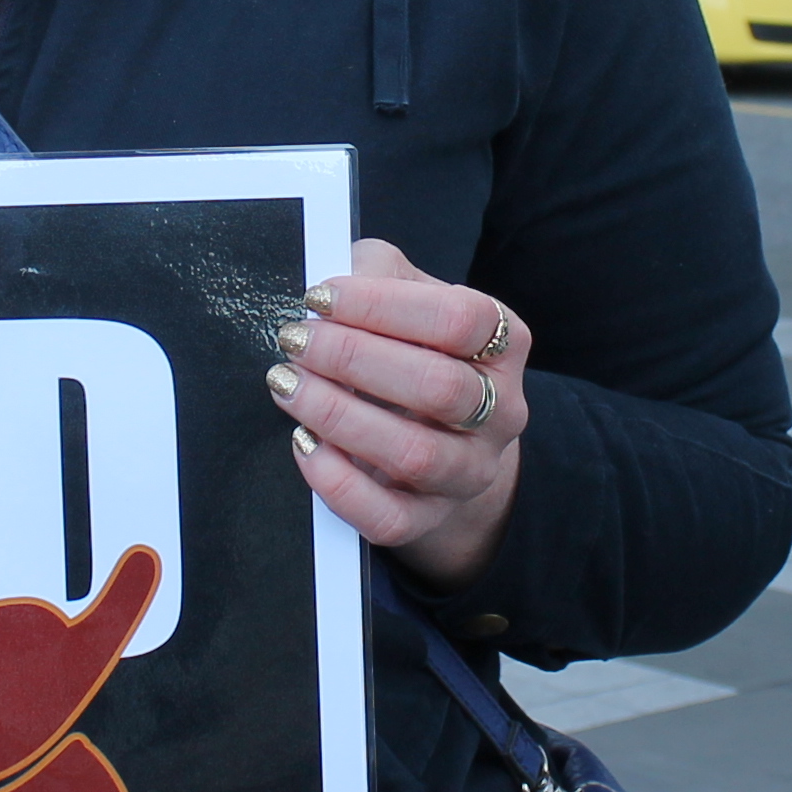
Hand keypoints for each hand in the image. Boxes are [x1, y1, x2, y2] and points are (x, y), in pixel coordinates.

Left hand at [267, 238, 527, 591]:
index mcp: (504, 341)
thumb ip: (376, 273)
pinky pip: (387, 515)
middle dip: (354, 359)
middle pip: (439, 387)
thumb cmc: (413, 345)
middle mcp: (502, 410)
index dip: (383, 305)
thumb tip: (330, 293)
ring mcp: (472, 470)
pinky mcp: (430, 517)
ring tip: (288, 385)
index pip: (460, 319)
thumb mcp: (406, 292)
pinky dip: (337, 483)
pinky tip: (303, 443)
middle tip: (295, 341)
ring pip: (416, 455)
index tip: (320, 298)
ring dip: (340, 417)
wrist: (439, 433)